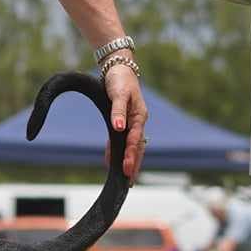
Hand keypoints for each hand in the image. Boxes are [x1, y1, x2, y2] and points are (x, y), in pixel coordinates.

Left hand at [102, 63, 148, 179]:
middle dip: (134, 164)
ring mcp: (131, 122)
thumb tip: (118, 128)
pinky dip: (118, 151)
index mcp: (139, 116)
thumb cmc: (119, 79)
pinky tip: (112, 161)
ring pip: (132, 146)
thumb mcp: (118, 93)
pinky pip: (122, 140)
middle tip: (130, 182)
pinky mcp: (123, 121)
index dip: (131, 155)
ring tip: (125, 178)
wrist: (119, 67)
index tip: (127, 169)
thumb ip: (118, 111)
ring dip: (129, 161)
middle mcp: (137, 121)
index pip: (135, 140)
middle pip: (137, 147)